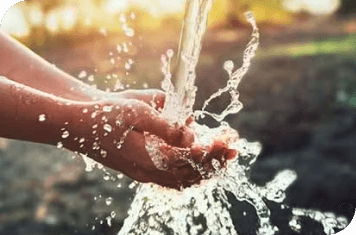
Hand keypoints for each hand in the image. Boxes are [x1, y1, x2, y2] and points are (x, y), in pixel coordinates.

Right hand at [61, 90, 235, 188]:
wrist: (77, 126)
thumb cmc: (105, 115)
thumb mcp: (136, 111)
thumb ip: (167, 126)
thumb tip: (194, 135)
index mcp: (149, 158)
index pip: (191, 159)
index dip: (213, 150)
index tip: (230, 139)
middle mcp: (148, 172)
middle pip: (191, 173)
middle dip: (215, 161)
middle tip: (235, 149)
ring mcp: (143, 174)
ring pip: (182, 180)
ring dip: (204, 169)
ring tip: (222, 159)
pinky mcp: (139, 171)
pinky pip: (170, 179)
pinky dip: (188, 174)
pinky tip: (196, 167)